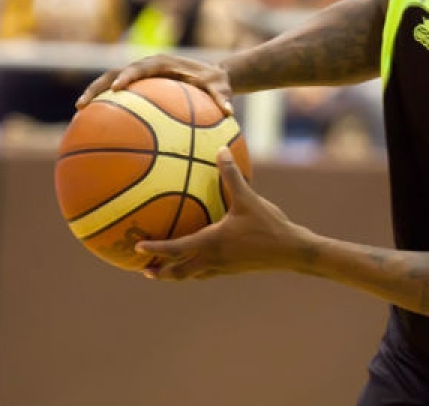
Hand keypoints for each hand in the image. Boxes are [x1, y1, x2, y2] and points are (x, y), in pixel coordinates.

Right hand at [76, 53, 233, 113]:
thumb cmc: (216, 82)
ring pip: (109, 81)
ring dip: (94, 94)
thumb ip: (223, 98)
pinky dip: (106, 106)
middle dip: (97, 87)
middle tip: (82, 105)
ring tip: (79, 113)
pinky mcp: (138, 86)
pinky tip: (95, 125)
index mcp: (162, 63)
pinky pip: (119, 96)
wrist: (213, 75)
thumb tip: (230, 112)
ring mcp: (139, 75)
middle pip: (114, 73)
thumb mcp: (221, 88)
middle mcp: (146, 66)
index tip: (117, 88)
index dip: (127, 76)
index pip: (140, 68)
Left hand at [137, 148, 304, 279]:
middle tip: (143, 269)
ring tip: (164, 271)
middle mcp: (213, 259)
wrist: (292, 251)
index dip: (155, 249)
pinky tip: (200, 260)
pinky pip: (207, 272)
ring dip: (176, 274)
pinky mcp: (234, 269)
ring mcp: (223, 267)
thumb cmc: (268, 225)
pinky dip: (195, 270)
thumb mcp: (248, 198)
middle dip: (160, 272)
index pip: (175, 249)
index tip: (136, 248)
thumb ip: (232, 175)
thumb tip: (221, 150)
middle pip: (178, 273)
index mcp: (211, 243)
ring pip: (192, 276)